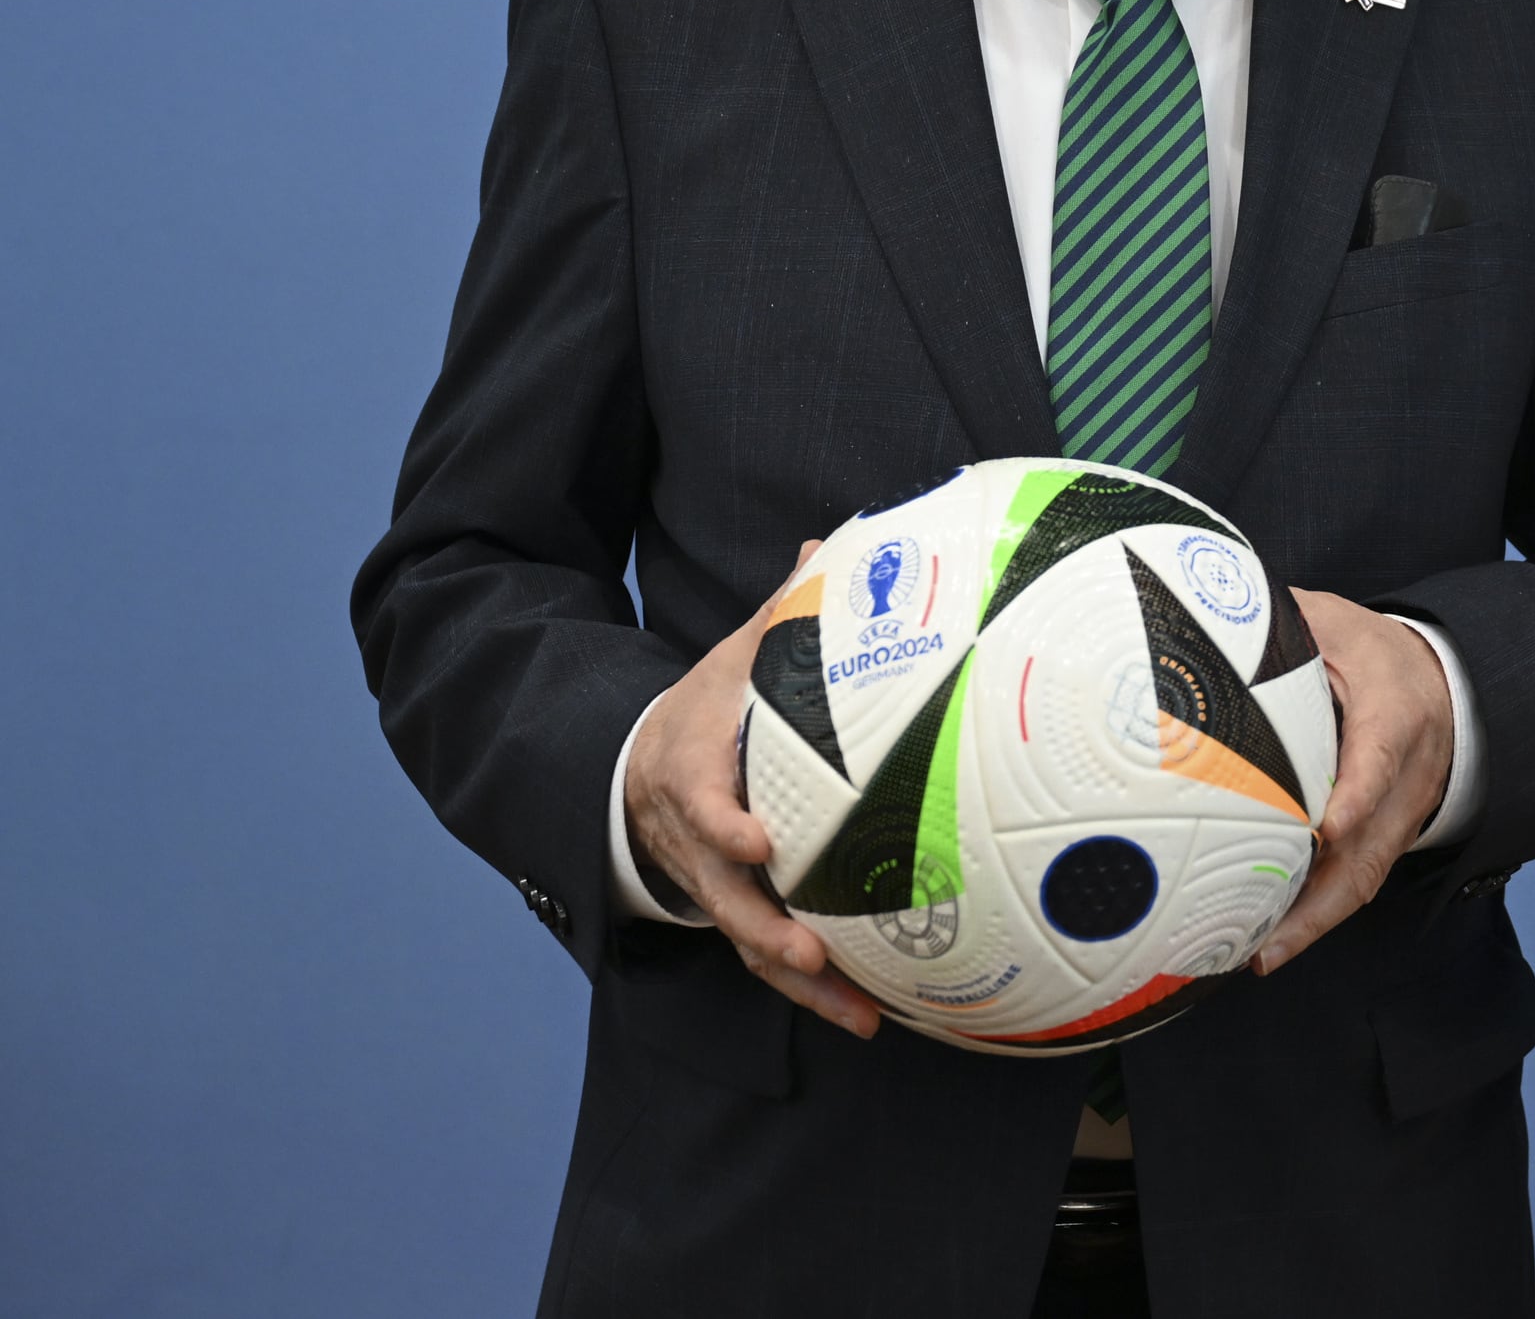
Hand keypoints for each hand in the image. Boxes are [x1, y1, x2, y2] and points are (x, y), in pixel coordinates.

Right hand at [624, 539, 881, 1037]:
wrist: (639, 761)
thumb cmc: (709, 702)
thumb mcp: (736, 653)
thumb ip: (783, 609)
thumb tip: (831, 545)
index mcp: (689, 767)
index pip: (697, 800)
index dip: (720, 824)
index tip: (754, 840)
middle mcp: (693, 837)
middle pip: (720, 893)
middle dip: (762, 927)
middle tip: (809, 950)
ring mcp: (709, 882)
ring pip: (746, 939)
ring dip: (798, 981)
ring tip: (858, 1012)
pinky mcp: (735, 909)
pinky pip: (767, 955)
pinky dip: (812, 988)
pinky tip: (869, 1014)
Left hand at [1252, 591, 1454, 971]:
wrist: (1443, 683)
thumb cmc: (1374, 652)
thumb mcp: (1335, 623)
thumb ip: (1282, 624)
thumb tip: (1207, 616)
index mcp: (1397, 713)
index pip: (1381, 757)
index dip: (1358, 795)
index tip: (1326, 827)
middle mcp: (1409, 776)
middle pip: (1374, 846)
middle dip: (1325, 898)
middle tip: (1270, 937)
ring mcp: (1403, 814)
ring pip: (1366, 876)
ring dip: (1316, 921)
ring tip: (1260, 955)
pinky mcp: (1388, 836)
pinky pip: (1356, 881)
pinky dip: (1317, 914)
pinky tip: (1270, 938)